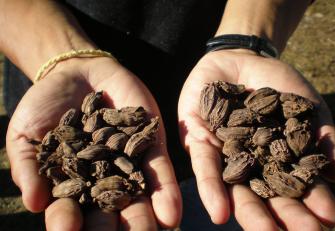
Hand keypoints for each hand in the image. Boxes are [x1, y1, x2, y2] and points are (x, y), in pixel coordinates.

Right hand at [6, 57, 181, 229]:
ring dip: (144, 219)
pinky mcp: (150, 146)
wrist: (77, 73)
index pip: (69, 213)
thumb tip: (33, 203)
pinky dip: (165, 192)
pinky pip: (159, 172)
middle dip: (113, 230)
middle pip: (109, 214)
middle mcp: (103, 181)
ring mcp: (129, 165)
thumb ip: (29, 167)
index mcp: (72, 185)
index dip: (67, 223)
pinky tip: (171, 215)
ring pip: (138, 199)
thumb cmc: (45, 107)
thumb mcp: (26, 135)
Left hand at [178, 50, 334, 229]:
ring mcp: (224, 154)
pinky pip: (205, 166)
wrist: (242, 58)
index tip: (328, 219)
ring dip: (250, 212)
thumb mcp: (306, 106)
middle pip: (265, 195)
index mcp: (275, 159)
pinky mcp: (198, 142)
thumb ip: (322, 136)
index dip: (311, 201)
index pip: (294, 185)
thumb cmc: (277, 84)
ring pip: (236, 187)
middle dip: (282, 216)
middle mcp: (249, 163)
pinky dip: (212, 188)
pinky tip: (220, 212)